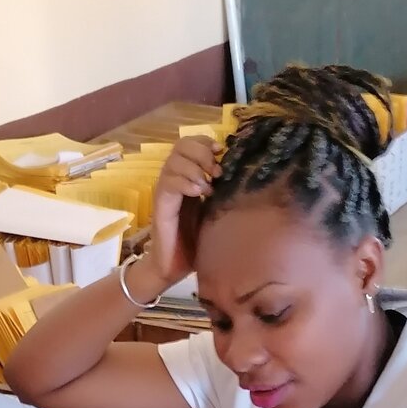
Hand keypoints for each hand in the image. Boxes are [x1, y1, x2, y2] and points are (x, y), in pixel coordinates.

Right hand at [136, 137, 220, 296]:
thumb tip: (244, 174)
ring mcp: (165, 190)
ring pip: (174, 161)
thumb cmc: (196, 241)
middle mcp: (174, 178)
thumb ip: (222, 191)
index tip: (222, 151)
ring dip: (196, 168)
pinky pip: (169, 182)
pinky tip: (199, 193)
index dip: (206, 141)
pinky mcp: (161, 204)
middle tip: (217, 171)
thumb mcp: (215, 211)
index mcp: (187, 176)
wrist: (174, 266)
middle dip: (202, 152)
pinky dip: (186, 183)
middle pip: (181, 145)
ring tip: (209, 186)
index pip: (191, 143)